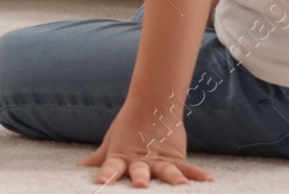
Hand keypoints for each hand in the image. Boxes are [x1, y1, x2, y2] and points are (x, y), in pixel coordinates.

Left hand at [80, 98, 212, 186]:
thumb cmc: (127, 127)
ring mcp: (159, 159)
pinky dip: (198, 174)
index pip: (111, 167)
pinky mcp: (176, 157)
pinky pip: (188, 168)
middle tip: (140, 185)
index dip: (106, 174)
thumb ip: (99, 158)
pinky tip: (208, 181)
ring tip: (181, 185)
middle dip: (140, 178)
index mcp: (122, 157)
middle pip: (140, 170)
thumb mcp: (111, 143)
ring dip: (172, 178)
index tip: (101, 181)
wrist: (152, 104)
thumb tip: (80, 165)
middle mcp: (140, 160)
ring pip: (166, 171)